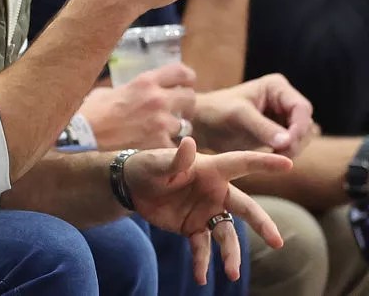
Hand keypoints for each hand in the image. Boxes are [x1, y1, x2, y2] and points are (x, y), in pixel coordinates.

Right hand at [79, 64, 196, 149]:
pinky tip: (154, 147)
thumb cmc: (92, 110)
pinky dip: (166, 147)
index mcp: (145, 81)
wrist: (84, 133)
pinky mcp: (157, 142)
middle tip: (177, 112)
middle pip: (190, 97)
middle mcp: (157, 99)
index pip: (182, 72)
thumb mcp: (112, 90)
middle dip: (185, 106)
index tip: (184, 86)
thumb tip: (137, 94)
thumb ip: (132, 89)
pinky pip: (173, 145)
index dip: (187, 80)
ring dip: (176, 128)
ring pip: (185, 125)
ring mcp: (160, 122)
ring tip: (162, 132)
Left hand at [126, 138, 291, 283]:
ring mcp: (206, 212)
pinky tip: (201, 277)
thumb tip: (190, 143)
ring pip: (227, 235)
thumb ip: (176, 159)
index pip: (242, 164)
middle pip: (245, 208)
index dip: (264, 163)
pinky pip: (202, 247)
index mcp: (211, 170)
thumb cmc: (148, 167)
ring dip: (230, 255)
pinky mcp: (193, 228)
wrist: (131, 187)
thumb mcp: (159, 163)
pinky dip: (202, 262)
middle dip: (262, 224)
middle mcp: (215, 192)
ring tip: (232, 274)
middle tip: (277, 242)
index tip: (288, 164)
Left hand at [192, 74, 315, 157]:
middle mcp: (283, 100)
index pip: (301, 108)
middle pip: (305, 123)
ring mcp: (282, 116)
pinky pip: (292, 144)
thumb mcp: (239, 116)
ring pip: (302, 136)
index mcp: (276, 87)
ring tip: (273, 155)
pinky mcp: (277, 132)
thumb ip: (263, 127)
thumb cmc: (216, 111)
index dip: (299, 127)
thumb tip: (288, 141)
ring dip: (293, 148)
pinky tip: (271, 156)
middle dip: (297, 140)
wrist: (201, 124)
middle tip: (281, 154)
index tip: (288, 144)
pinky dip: (287, 152)